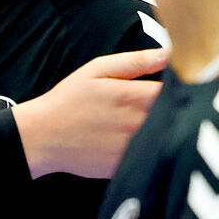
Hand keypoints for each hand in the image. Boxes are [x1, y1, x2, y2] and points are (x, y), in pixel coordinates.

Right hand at [12, 47, 167, 178]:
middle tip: (158, 106)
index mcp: (132, 96)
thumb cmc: (68, 101)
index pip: (175, 91)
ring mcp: (131, 148)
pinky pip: (148, 156)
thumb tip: (168, 53)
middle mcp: (136, 124)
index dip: (177, 88)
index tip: (172, 87)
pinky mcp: (124, 166)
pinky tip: (135, 142)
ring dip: (162, 130)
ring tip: (142, 124)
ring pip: (164, 138)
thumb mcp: (96, 70)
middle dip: (171, 110)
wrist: (41, 137)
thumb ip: (135, 61)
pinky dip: (148, 149)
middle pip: (173, 116)